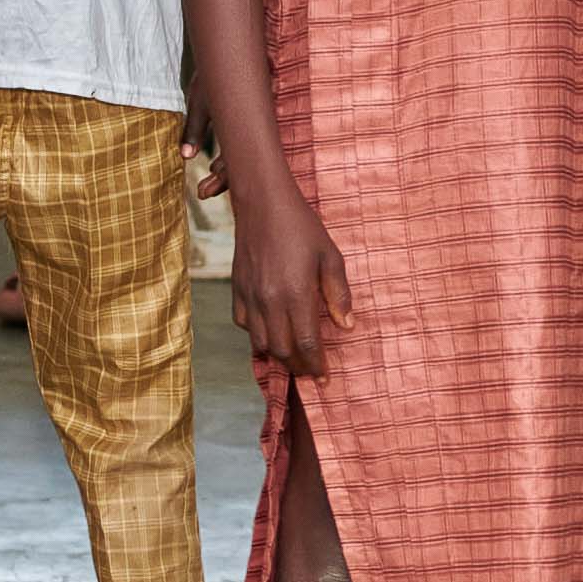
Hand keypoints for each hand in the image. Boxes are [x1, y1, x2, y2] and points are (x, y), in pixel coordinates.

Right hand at [232, 187, 347, 372]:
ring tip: (293, 357)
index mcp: (296, 293)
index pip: (306, 343)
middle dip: (298, 366)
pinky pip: (243, 324)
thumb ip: (338, 294)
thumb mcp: (330, 256)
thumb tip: (346, 326)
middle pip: (282, 350)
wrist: (262, 203)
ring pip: (260, 342)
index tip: (325, 378)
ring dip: (278, 355)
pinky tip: (270, 331)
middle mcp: (269, 300)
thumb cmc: (302, 227)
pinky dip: (257, 335)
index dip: (316, 365)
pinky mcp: (236, 288)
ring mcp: (249, 295)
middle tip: (311, 371)